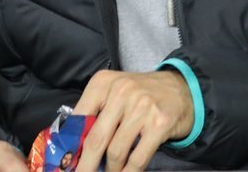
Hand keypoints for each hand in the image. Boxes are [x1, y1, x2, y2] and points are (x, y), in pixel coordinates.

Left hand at [73, 69, 193, 171]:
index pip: (79, 118)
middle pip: (95, 138)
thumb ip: (94, 113)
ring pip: (116, 151)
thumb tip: (73, 145)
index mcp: (102, 83)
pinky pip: (138, 158)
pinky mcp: (159, 124)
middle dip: (86, 165)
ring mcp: (142, 107)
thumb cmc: (140, 94)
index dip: (71, 145)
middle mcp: (121, 91)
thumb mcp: (113, 92)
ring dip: (111, 170)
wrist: (180, 89)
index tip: (67, 162)